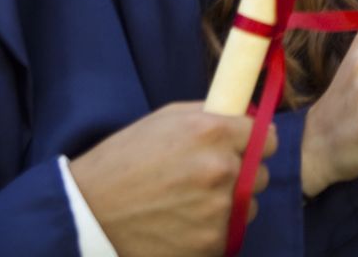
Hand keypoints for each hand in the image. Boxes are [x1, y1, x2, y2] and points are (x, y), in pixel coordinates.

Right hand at [70, 102, 272, 256]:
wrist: (88, 212)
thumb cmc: (124, 160)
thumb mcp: (166, 119)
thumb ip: (212, 115)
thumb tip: (247, 118)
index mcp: (213, 132)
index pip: (269, 139)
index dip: (255, 144)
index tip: (242, 150)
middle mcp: (222, 170)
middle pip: (261, 175)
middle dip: (242, 175)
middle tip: (206, 179)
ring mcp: (218, 211)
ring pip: (248, 208)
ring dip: (229, 206)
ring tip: (190, 204)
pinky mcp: (210, 244)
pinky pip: (229, 235)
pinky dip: (212, 231)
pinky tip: (183, 224)